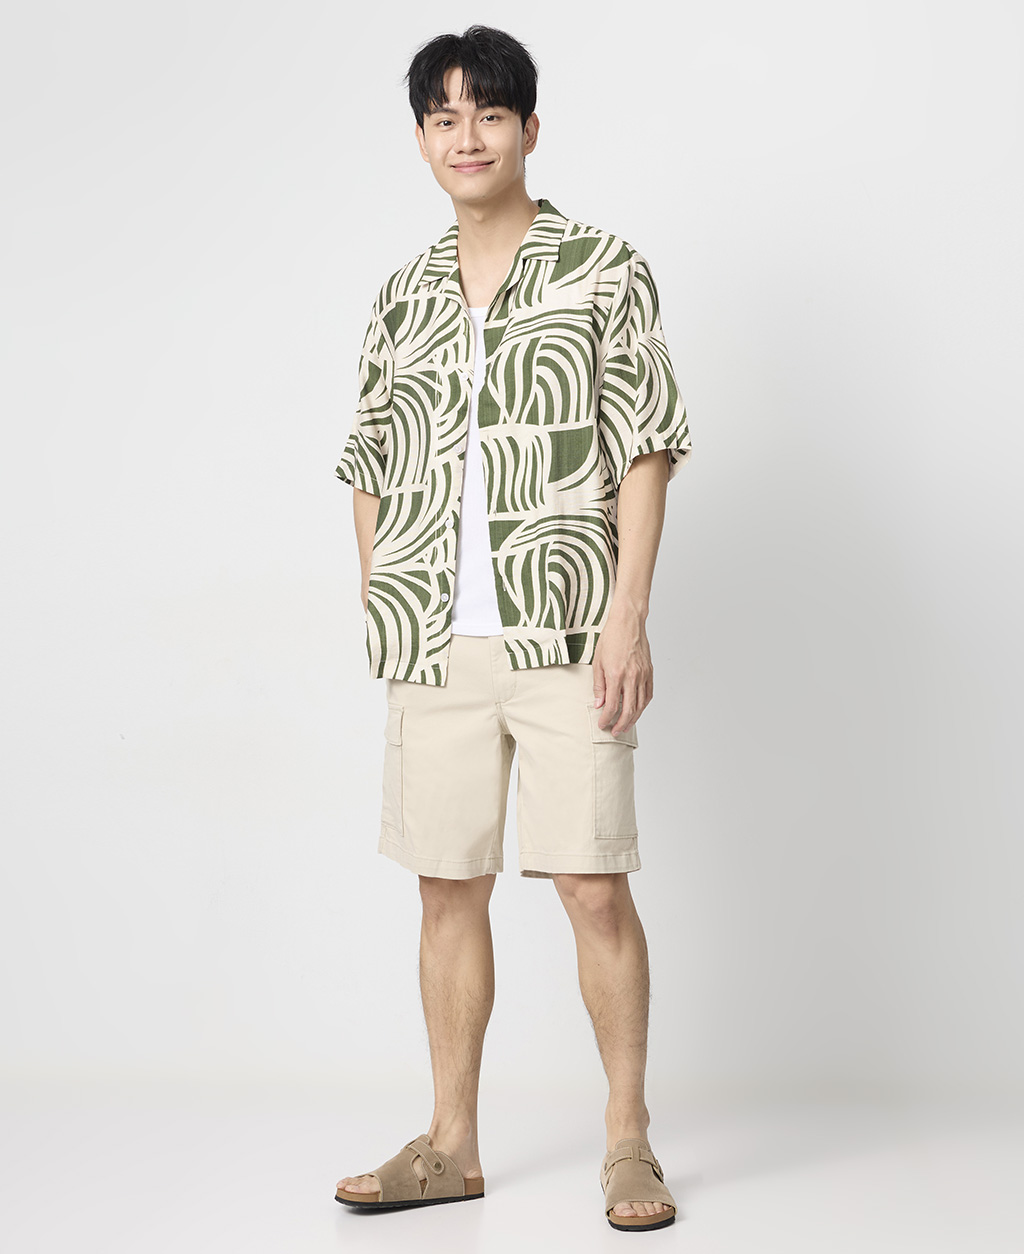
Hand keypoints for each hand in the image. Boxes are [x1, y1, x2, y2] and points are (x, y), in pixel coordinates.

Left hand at [591, 608, 653, 734]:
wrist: (628, 622)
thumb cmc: (611, 638)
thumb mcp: (598, 662)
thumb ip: (599, 685)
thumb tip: (599, 703)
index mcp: (616, 675)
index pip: (612, 705)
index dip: (606, 719)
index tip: (602, 724)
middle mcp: (632, 677)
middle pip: (629, 710)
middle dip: (621, 724)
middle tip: (615, 731)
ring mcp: (643, 675)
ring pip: (641, 704)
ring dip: (633, 718)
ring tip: (625, 725)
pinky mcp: (649, 671)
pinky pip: (648, 694)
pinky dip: (643, 705)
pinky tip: (638, 710)